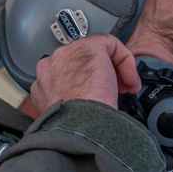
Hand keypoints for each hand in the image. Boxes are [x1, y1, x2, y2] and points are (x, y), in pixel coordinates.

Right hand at [25, 34, 140, 115]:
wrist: (79, 126)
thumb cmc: (74, 127)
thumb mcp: (63, 115)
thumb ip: (66, 104)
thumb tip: (84, 105)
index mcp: (43, 84)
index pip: (68, 75)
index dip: (87, 85)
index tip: (98, 97)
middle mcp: (51, 65)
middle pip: (81, 63)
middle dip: (100, 76)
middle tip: (113, 92)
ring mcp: (68, 53)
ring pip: (96, 53)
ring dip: (113, 71)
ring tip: (123, 89)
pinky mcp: (88, 47)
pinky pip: (111, 44)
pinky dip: (125, 61)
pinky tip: (129, 80)